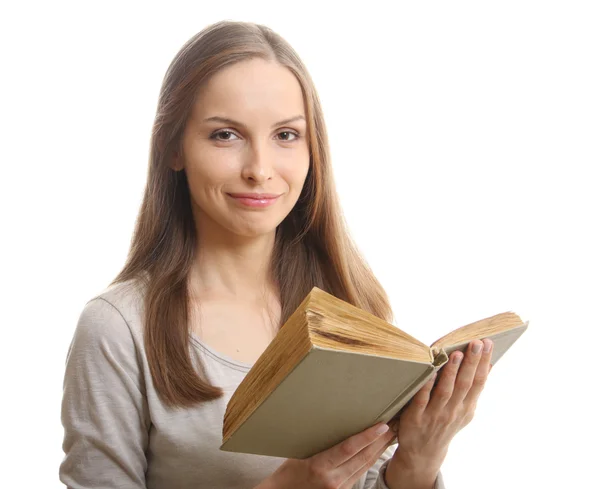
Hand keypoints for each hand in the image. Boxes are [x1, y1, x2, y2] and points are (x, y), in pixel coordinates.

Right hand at [256, 422, 395, 488]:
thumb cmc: (288, 473)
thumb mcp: (299, 453)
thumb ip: (318, 441)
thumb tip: (334, 420)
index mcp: (320, 467)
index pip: (349, 448)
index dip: (367, 436)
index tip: (382, 425)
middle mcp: (333, 480)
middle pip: (363, 457)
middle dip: (381, 439)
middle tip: (395, 422)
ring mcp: (340, 488)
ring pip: (366, 465)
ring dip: (380, 448)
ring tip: (392, 432)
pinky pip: (361, 472)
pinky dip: (371, 459)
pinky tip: (379, 449)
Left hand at [385, 338, 493, 488]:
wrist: (423, 453)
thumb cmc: (444, 423)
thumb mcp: (464, 410)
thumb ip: (473, 389)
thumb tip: (488, 364)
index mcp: (466, 408)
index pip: (479, 382)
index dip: (484, 363)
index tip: (488, 343)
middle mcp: (453, 411)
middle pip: (465, 384)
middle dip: (472, 362)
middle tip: (477, 342)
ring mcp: (435, 415)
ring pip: (445, 391)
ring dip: (452, 372)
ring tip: (457, 353)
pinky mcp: (416, 418)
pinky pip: (422, 400)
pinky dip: (426, 386)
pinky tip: (430, 372)